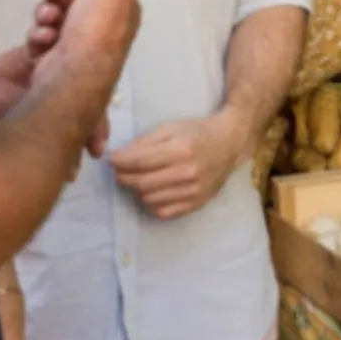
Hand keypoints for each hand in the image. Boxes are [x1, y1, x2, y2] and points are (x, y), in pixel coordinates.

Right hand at [39, 0, 151, 157]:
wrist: (75, 73)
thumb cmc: (99, 24)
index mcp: (123, 11)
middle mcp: (104, 30)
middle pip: (70, 2)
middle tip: (45, 2)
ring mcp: (81, 50)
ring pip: (54, 21)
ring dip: (44, 19)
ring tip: (45, 28)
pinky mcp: (59, 65)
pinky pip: (43, 43)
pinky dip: (38, 40)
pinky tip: (41, 43)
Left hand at [109, 107, 246, 219]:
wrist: (229, 145)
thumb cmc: (197, 132)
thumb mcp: (171, 128)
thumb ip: (145, 142)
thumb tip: (118, 158)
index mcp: (181, 149)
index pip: (140, 162)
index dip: (120, 162)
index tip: (111, 160)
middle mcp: (187, 172)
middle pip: (142, 183)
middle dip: (124, 177)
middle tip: (120, 172)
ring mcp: (193, 191)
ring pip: (149, 199)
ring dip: (139, 190)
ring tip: (140, 178)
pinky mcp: (196, 204)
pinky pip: (163, 212)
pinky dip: (152, 203)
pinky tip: (155, 191)